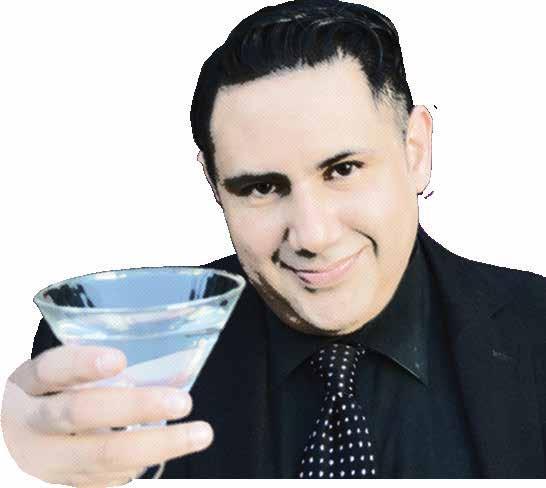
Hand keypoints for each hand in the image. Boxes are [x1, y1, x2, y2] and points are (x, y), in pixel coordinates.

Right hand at [1, 344, 213, 486]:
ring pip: (101, 455)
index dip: (84, 364)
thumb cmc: (52, 392)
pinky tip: (171, 448)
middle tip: (183, 401)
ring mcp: (47, 459)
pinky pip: (106, 477)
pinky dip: (141, 462)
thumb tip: (167, 358)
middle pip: (80, 413)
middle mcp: (32, 422)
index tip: (120, 359)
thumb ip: (96, 363)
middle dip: (135, 407)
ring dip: (156, 445)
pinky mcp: (66, 482)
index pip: (52, 368)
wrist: (18, 437)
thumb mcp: (60, 370)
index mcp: (30, 382)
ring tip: (200, 433)